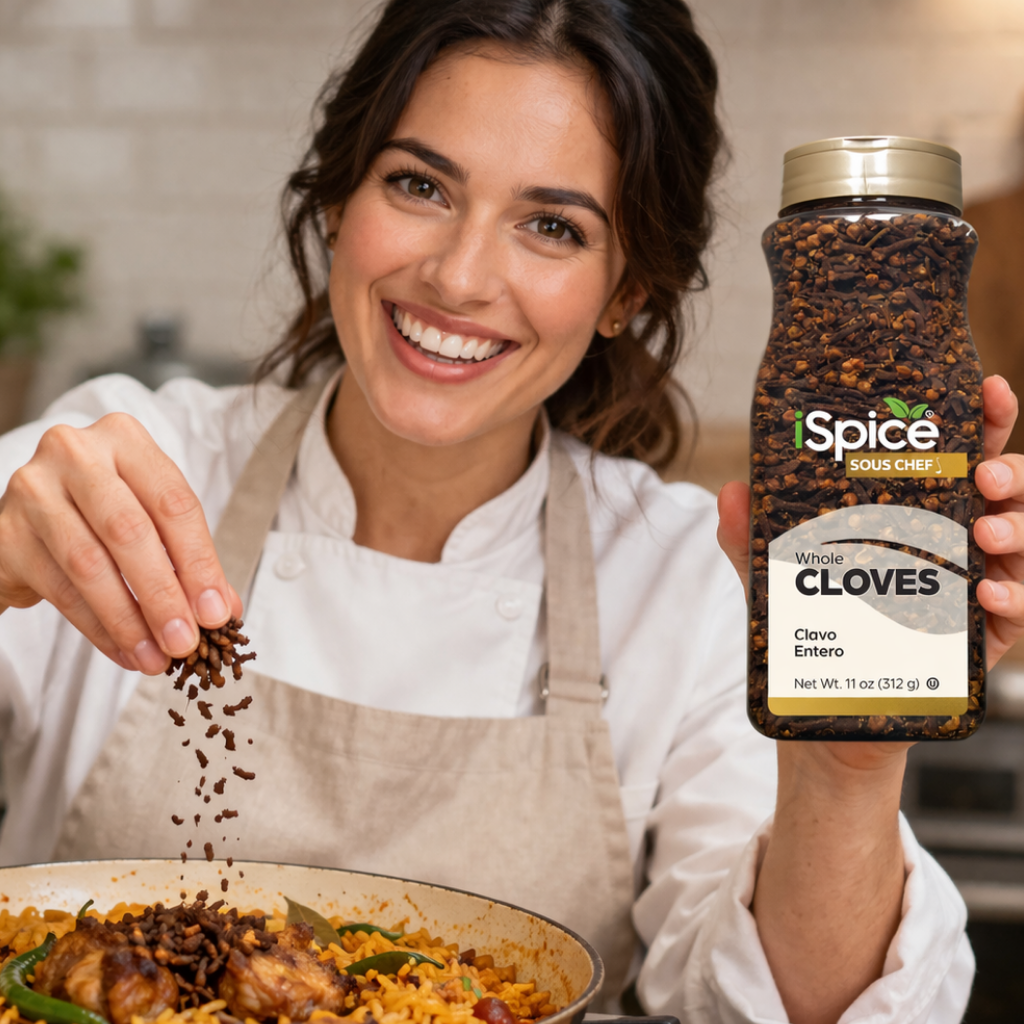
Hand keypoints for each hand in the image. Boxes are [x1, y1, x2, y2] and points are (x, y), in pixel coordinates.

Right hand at [0, 414, 240, 673]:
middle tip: (186, 641)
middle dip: (164, 595)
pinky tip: (125, 651)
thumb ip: (188, 559)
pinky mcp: (6, 533)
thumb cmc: (100, 514)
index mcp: (125, 440)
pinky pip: (60, 590)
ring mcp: (34, 489)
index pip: (174, 504)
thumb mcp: (150, 521)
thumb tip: (223, 609)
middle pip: (131, 532)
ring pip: (91, 565)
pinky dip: (99, 628)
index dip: (199, 563)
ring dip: (130, 619)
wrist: (27, 523)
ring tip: (157, 656)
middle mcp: (76, 453)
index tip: (216, 612)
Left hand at [719, 375, 1023, 669]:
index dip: (989, 415)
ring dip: (1018, 527)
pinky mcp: (994, 628)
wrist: (837, 688)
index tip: (992, 388)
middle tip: (983, 477)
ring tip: (983, 534)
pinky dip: (1014, 594)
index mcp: (928, 502)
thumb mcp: (780, 571)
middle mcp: (967, 532)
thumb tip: (731, 493)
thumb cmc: (821, 613)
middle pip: (1013, 484)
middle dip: (1009, 470)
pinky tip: (985, 591)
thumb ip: (754, 535)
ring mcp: (987, 577)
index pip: (970, 448)